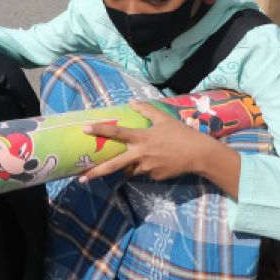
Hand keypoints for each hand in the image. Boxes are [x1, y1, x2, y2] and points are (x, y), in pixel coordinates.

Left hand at [80, 101, 223, 184]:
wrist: (198, 154)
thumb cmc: (181, 134)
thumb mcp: (164, 119)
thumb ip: (146, 110)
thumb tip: (132, 101)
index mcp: (141, 138)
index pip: (117, 133)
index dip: (100, 130)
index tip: (85, 129)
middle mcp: (140, 155)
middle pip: (113, 165)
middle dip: (95, 172)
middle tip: (81, 177)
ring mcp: (146, 169)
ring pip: (129, 169)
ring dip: (127, 165)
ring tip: (135, 159)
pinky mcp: (153, 177)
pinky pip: (143, 172)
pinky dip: (145, 167)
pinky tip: (157, 161)